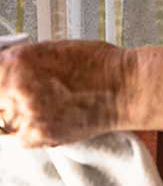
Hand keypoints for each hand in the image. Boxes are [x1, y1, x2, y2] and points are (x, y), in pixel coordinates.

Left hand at [0, 39, 129, 146]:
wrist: (126, 88)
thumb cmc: (97, 65)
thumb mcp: (51, 49)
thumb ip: (18, 61)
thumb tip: (1, 68)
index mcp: (16, 62)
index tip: (3, 83)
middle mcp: (16, 90)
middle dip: (4, 98)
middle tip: (23, 96)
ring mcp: (26, 115)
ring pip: (2, 122)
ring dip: (13, 114)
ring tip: (39, 106)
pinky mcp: (38, 136)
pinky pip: (19, 136)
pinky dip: (29, 129)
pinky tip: (48, 116)